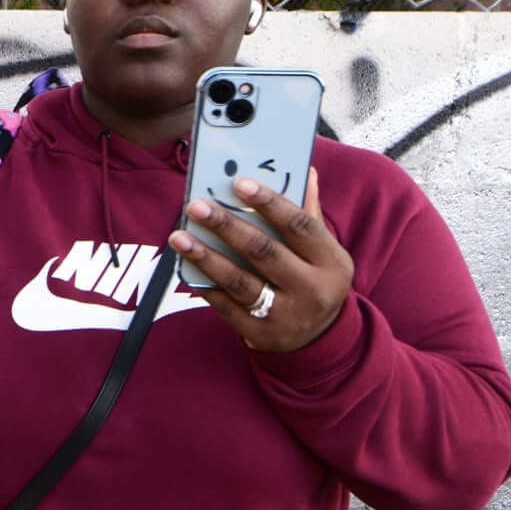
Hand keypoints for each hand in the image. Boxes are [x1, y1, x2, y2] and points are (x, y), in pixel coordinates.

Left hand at [168, 167, 353, 352]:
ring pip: (239, 282)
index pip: (299, 226)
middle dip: (227, 227)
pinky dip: (205, 286)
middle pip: (264, 252)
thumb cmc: (316, 281)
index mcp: (331, 262)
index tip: (239, 183)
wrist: (319, 339)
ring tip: (179, 236)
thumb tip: (304, 171)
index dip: (270, 203)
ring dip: (206, 257)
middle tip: (197, 206)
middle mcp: (311, 290)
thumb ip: (310, 214)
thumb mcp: (324, 252)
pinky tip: (186, 268)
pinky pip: (226, 307)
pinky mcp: (261, 334)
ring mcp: (285, 315)